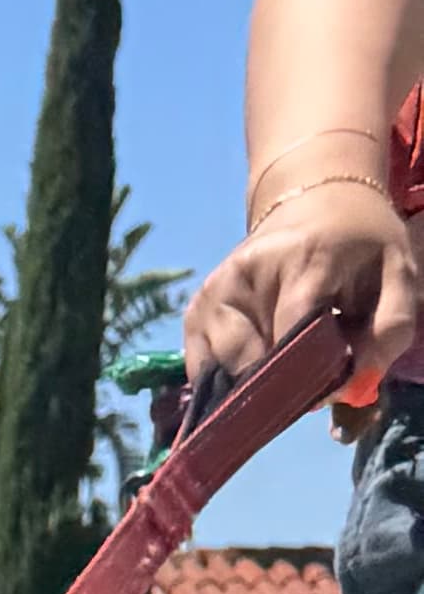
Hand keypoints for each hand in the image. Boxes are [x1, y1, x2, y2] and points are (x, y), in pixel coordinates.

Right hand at [185, 180, 420, 390]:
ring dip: (252, 384)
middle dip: (279, 386)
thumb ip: (387, 332)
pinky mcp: (195, 308)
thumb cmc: (361, 248)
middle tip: (307, 383)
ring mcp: (214, 290)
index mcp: (304, 256)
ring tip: (283, 368)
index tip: (326, 388)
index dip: (308, 374)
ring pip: (222, 368)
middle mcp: (246, 271)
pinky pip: (202, 367)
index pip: (292, 332)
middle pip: (250, 358)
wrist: (319, 205)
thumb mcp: (398, 277)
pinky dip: (228, 379)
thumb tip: (346, 387)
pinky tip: (255, 365)